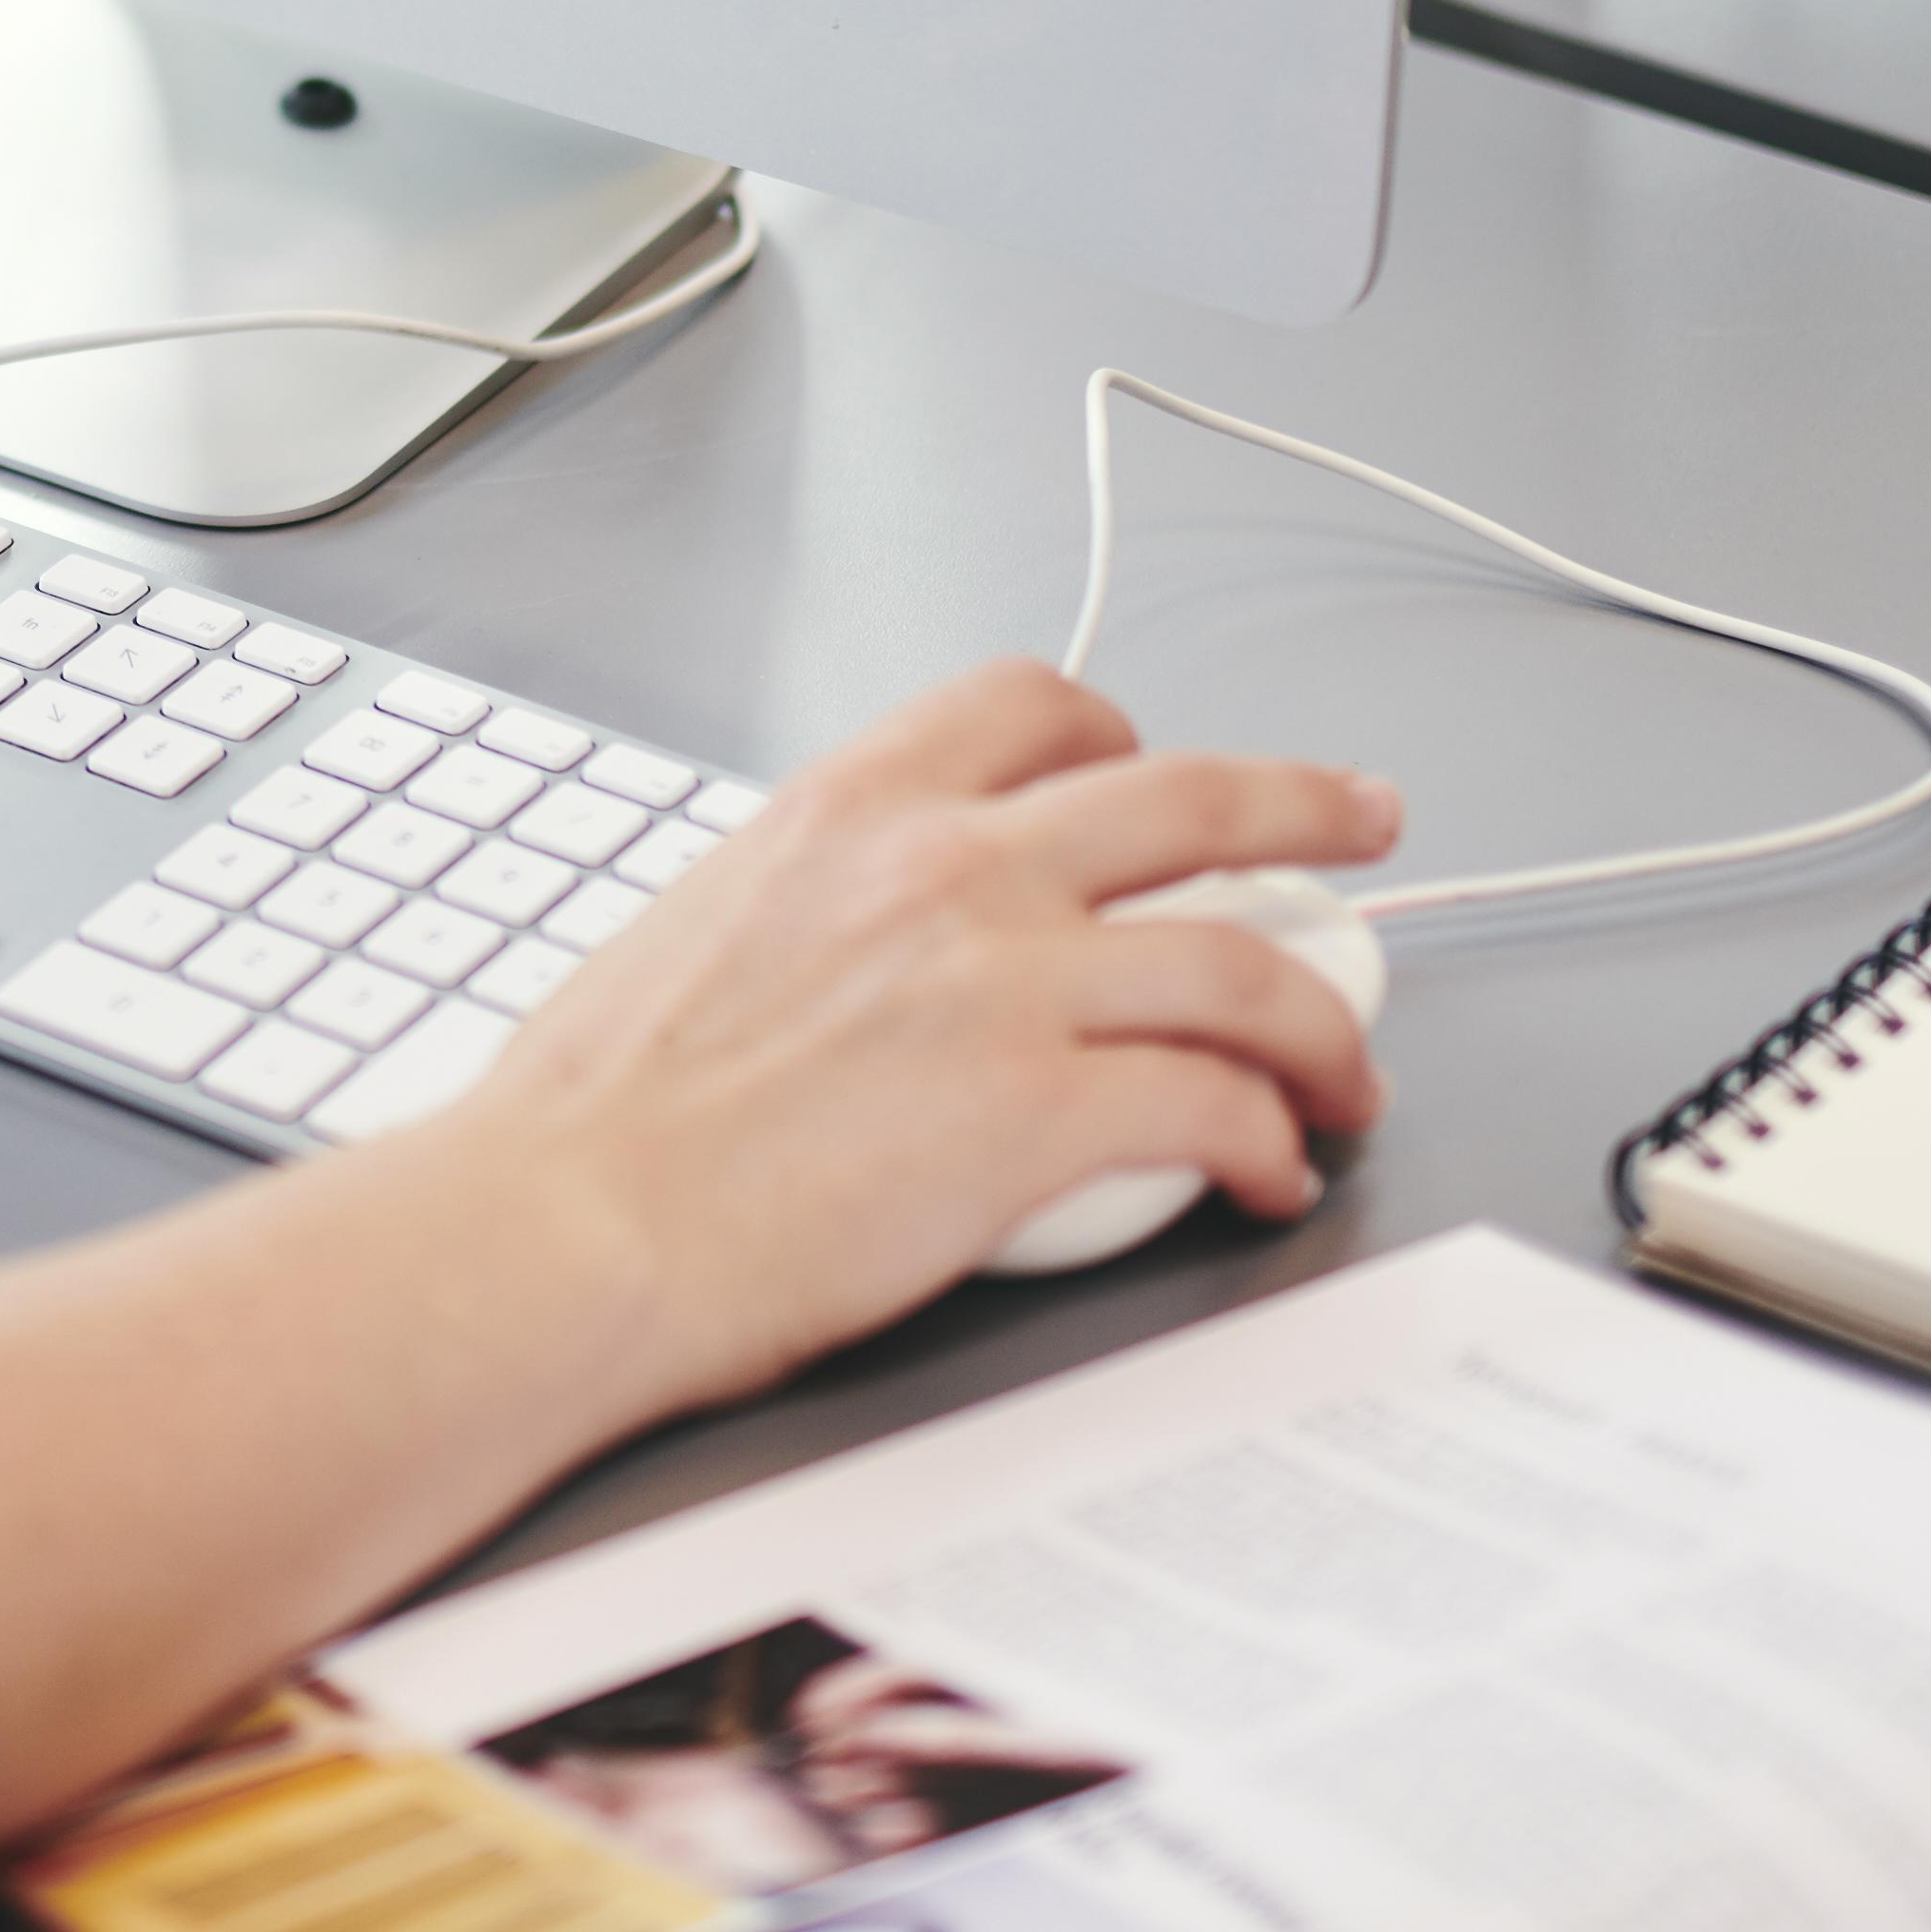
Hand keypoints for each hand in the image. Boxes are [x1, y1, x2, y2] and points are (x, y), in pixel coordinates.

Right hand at [423, 659, 1395, 1411]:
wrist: (568, 1221)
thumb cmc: (593, 1119)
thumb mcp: (700, 928)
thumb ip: (809, 909)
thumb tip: (845, 953)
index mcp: (851, 809)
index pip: (1030, 709)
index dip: (1123, 741)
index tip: (1158, 772)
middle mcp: (947, 867)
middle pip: (1191, 798)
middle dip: (1307, 805)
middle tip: (1363, 819)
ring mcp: (1005, 982)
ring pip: (1242, 961)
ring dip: (1323, 1022)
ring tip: (1349, 1073)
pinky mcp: (1040, 1112)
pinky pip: (1213, 1107)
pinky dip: (1268, 1140)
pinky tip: (1269, 1175)